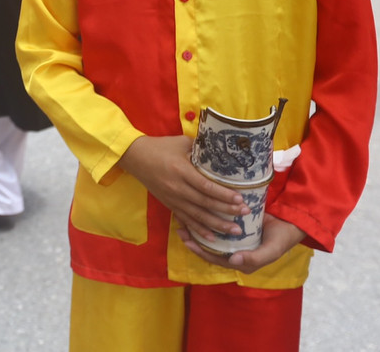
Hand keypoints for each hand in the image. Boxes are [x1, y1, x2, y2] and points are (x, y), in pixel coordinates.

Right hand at [117, 135, 248, 241]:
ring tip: (235, 230)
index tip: (241, 199)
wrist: (134, 156)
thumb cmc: (160, 147)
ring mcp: (172, 198)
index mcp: (181, 170)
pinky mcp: (169, 204)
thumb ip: (202, 149)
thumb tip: (223, 152)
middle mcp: (177, 187)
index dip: (224, 194)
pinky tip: (212, 237)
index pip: (206, 186)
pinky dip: (199, 230)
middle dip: (227, 210)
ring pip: (197, 215)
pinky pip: (186, 220)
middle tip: (245, 214)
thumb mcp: (181, 142)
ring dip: (217, 224)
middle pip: (205, 203)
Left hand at [177, 213, 305, 273]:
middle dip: (193, 239)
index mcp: (240, 261)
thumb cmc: (282, 239)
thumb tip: (233, 261)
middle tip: (180, 229)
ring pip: (211, 234)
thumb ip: (254, 258)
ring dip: (196, 228)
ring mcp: (234, 237)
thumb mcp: (271, 251)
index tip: (187, 241)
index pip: (214, 258)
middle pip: (209, 247)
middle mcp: (234, 250)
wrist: (293, 223)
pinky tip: (197, 209)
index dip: (199, 251)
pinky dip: (206, 217)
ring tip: (182, 219)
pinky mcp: (235, 224)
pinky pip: (217, 222)